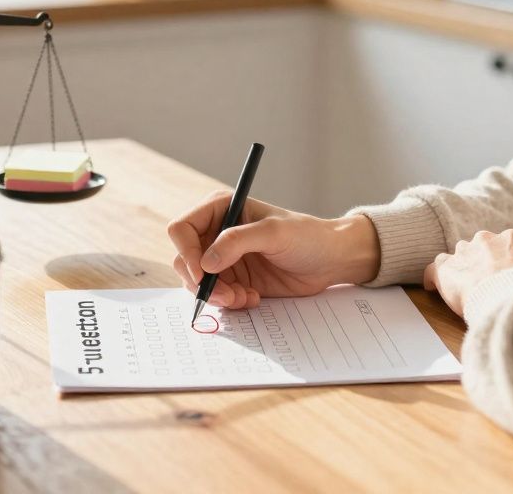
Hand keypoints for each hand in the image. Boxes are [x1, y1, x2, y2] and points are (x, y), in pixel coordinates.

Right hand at [167, 190, 380, 309]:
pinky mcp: (234, 279)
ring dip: (217, 295)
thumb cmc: (307, 236)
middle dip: (201, 281)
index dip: (187, 252)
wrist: (330, 260)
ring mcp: (224, 258)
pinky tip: (251, 298)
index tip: (202, 273)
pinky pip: (216, 295)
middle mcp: (217, 233)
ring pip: (197, 282)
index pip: (183, 229)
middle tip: (226, 295)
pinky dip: (229, 302)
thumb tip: (205, 262)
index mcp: (221, 209)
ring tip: (243, 297)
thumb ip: (237, 241)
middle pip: (185, 259)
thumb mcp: (274, 233)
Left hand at [423, 229, 512, 316]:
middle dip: (479, 263)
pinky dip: (432, 278)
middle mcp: (485, 240)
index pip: (502, 244)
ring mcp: (463, 253)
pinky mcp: (446, 269)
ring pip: (455, 257)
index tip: (502, 273)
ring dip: (458, 270)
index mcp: (512, 238)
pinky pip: (433, 270)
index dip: (501, 260)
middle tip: (483, 284)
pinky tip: (433, 288)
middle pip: (477, 248)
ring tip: (461, 288)